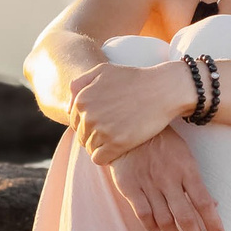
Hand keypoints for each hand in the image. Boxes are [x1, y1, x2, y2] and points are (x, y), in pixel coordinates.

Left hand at [69, 58, 195, 163]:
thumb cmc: (134, 79)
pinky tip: (119, 148)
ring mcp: (102, 130)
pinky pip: (100, 159)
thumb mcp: (103, 71)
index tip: (107, 121)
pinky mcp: (117, 144)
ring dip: (102, 146)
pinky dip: (107, 156)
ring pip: (90, 148)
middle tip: (115, 129)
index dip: (90, 124)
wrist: (163, 90)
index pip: (75, 123)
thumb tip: (68, 108)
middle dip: (95, 135)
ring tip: (118, 137)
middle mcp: (88, 116)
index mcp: (82, 100)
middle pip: (82, 137)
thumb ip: (79, 85)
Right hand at [107, 128, 223, 230]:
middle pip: (184, 215)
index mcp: (186, 169)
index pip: (203, 202)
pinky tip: (157, 230)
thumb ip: (196, 181)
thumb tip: (214, 204)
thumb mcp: (185, 155)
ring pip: (163, 219)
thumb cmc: (163, 143)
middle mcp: (168, 178)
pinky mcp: (130, 187)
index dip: (212, 222)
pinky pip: (143, 214)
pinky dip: (152, 227)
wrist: (130, 128)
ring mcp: (148, 183)